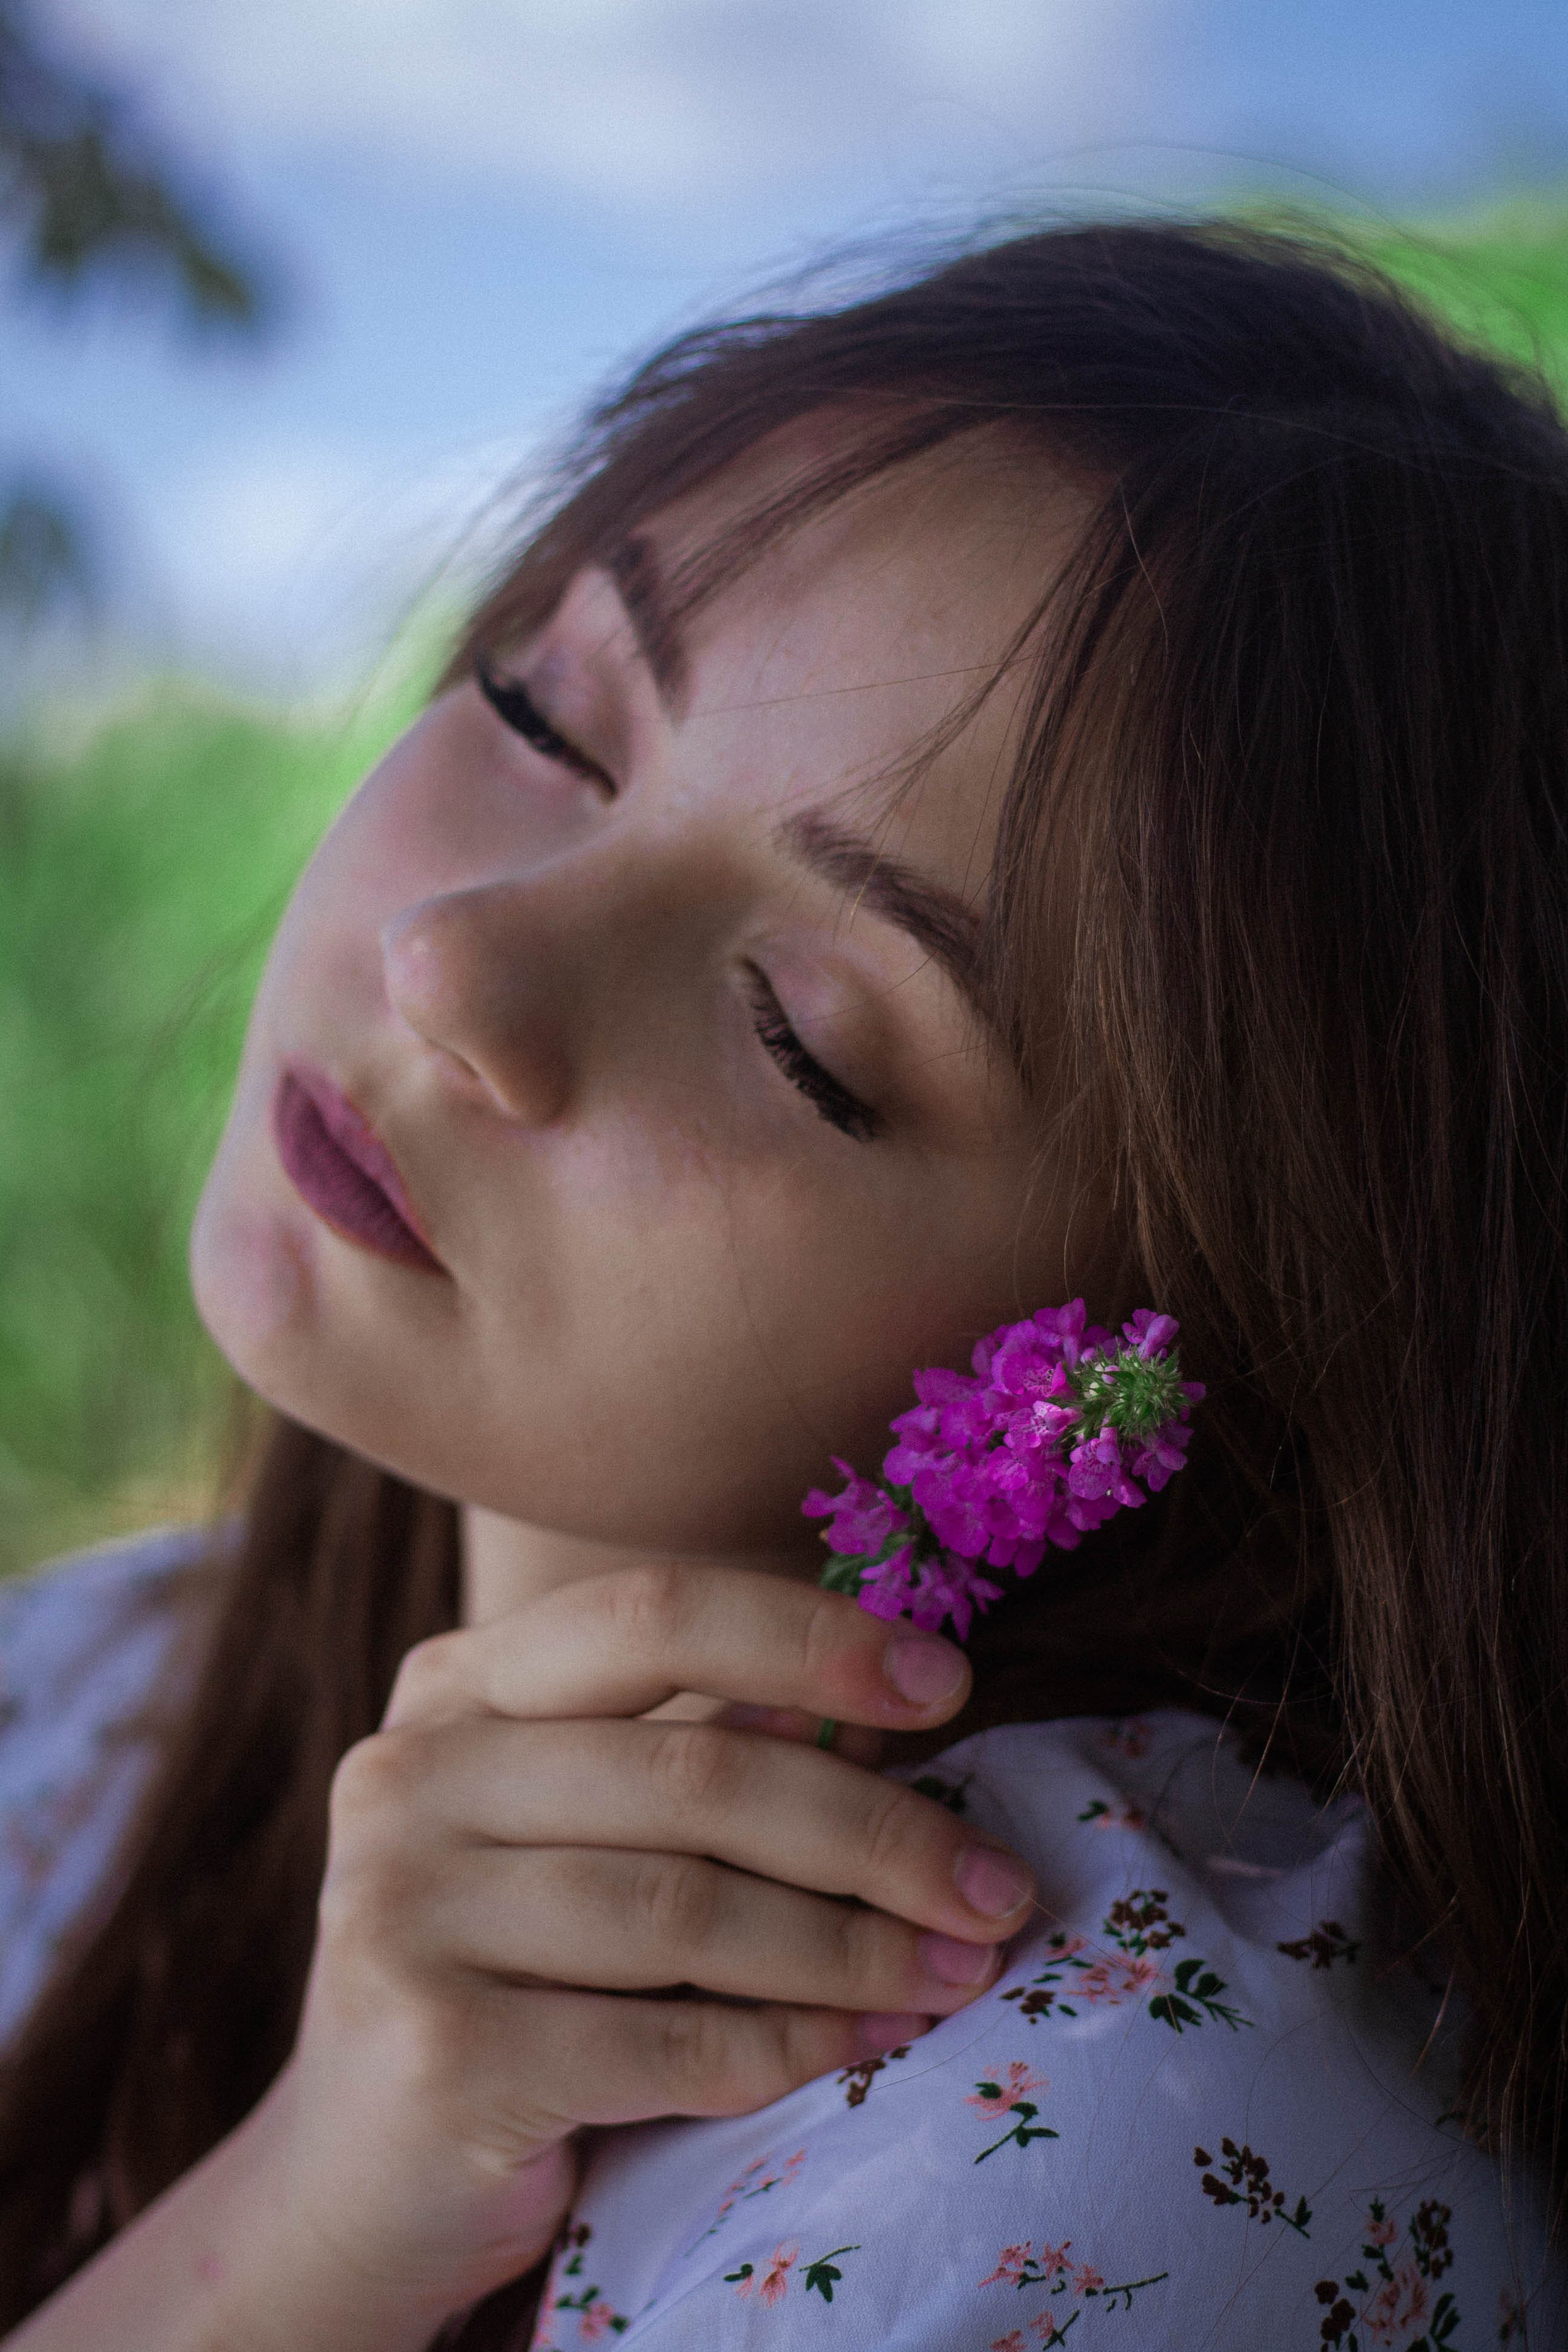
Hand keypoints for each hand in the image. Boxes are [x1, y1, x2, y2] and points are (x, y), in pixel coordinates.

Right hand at [236, 1563, 1035, 2345]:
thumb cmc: (514, 1979)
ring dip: (856, 1947)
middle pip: (696, 1773)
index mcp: (453, 1687)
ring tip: (962, 1970)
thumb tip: (874, 1698)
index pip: (653, 1613)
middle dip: (876, 1831)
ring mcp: (401, 1911)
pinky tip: (870, 2043)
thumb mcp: (586, 1833)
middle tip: (999, 1886)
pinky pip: (668, 2039)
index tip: (949, 1683)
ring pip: (691, 1909)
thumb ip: (697, 1751)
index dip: (813, 1637)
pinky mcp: (434, 2053)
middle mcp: (407, 1776)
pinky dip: (791, 2043)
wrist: (360, 2186)